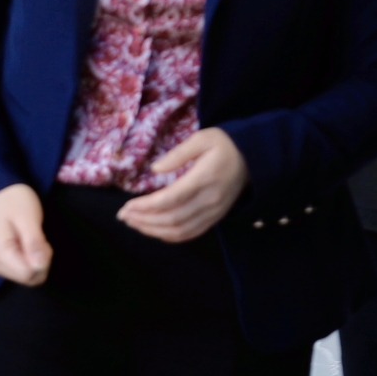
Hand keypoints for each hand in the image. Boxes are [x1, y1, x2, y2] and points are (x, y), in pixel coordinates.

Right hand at [0, 185, 52, 286]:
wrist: (1, 195)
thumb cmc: (16, 202)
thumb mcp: (28, 217)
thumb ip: (34, 242)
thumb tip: (40, 266)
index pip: (28, 274)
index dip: (42, 259)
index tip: (40, 239)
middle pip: (28, 279)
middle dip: (41, 261)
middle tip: (38, 238)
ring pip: (28, 278)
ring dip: (37, 261)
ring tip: (31, 239)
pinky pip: (23, 273)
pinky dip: (30, 261)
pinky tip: (26, 245)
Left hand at [117, 130, 246, 243]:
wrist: (253, 158)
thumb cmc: (224, 145)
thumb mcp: (202, 139)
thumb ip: (178, 153)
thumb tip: (155, 169)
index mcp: (204, 178)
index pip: (170, 199)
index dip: (146, 206)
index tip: (126, 206)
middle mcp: (209, 200)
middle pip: (172, 218)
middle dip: (144, 220)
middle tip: (123, 216)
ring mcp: (214, 212)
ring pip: (180, 230)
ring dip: (153, 231)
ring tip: (134, 224)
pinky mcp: (215, 218)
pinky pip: (191, 234)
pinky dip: (170, 236)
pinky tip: (154, 231)